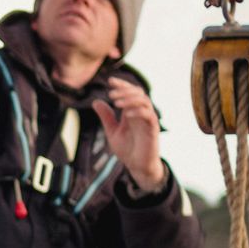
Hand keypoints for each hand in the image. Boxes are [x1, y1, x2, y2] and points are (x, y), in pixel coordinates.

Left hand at [91, 77, 165, 193]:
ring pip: (144, 101)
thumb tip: (95, 101)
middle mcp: (141, 113)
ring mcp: (148, 120)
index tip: (110, 80)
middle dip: (125, 90)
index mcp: (132, 112)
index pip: (130, 92)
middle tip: (111, 94)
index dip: (121, 85)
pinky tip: (125, 114)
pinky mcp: (153, 129)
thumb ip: (106, 117)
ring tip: (116, 103)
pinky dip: (137, 111)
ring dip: (130, 99)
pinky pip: (149, 115)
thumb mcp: (112, 131)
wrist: (137, 166)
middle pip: (138, 92)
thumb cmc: (127, 149)